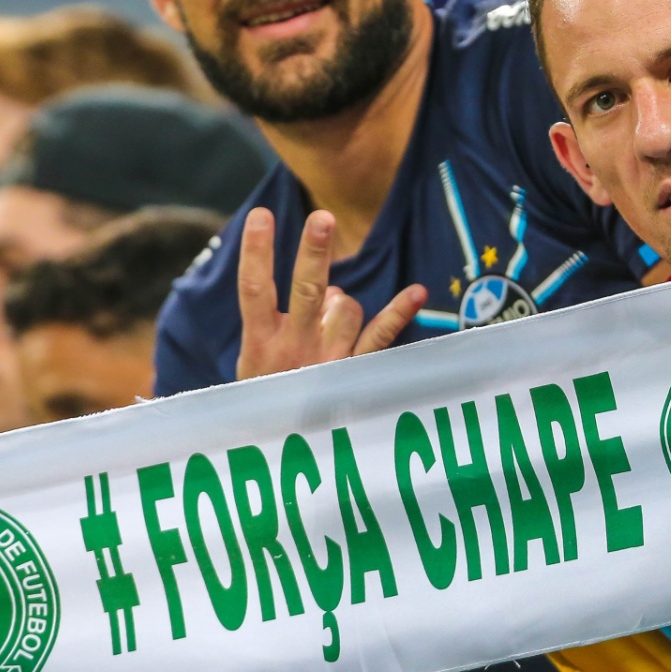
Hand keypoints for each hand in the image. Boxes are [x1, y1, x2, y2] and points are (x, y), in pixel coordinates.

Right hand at [235, 208, 427, 380]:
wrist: (286, 456)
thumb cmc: (268, 396)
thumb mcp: (254, 364)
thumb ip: (280, 322)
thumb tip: (328, 289)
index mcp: (260, 345)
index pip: (253, 290)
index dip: (256, 252)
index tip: (261, 215)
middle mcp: (295, 350)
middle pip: (305, 291)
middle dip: (314, 254)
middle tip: (323, 219)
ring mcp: (328, 362)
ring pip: (346, 306)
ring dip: (342, 302)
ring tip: (327, 323)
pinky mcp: (356, 373)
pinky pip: (381, 337)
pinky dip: (399, 313)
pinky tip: (416, 292)